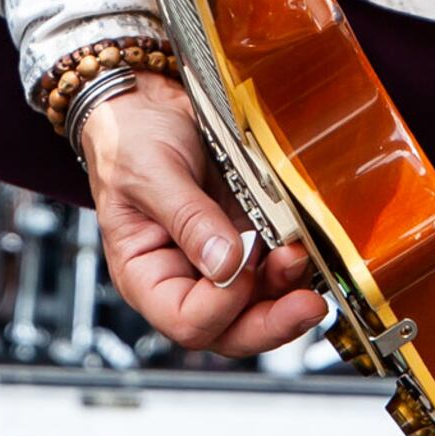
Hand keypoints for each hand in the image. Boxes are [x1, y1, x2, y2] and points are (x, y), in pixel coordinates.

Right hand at [73, 73, 323, 355]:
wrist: (148, 106)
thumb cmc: (129, 140)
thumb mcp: (149, 173)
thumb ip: (187, 218)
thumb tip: (226, 263)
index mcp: (146, 275)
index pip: (185, 319)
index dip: (221, 306)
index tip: (242, 268)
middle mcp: (184, 279)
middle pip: (230, 329)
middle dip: (271, 322)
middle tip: (305, 304)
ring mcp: (220, 263)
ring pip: (260, 307)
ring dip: (288, 291)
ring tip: (300, 256)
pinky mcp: (248, 242)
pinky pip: (276, 272)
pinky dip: (294, 268)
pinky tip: (302, 246)